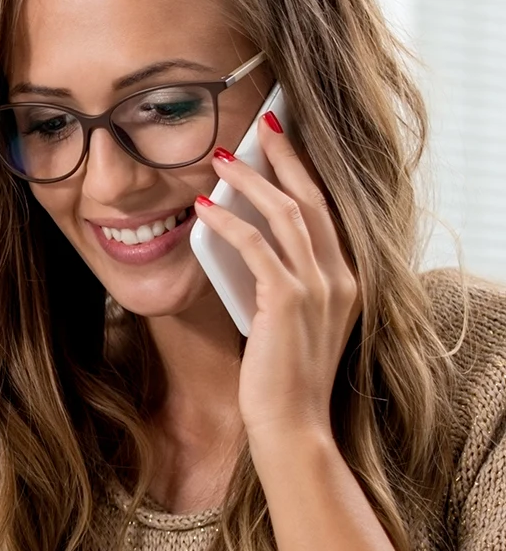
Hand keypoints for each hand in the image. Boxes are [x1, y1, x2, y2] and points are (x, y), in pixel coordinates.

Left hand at [194, 112, 359, 451]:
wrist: (291, 425)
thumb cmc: (282, 378)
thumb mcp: (287, 321)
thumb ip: (279, 282)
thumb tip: (242, 240)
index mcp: (348, 280)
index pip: (328, 211)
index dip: (306, 172)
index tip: (283, 141)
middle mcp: (341, 278)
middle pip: (313, 199)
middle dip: (285, 157)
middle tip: (262, 124)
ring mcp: (318, 289)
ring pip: (286, 215)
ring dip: (250, 181)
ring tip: (220, 159)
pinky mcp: (286, 303)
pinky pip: (256, 248)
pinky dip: (227, 224)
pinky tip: (202, 211)